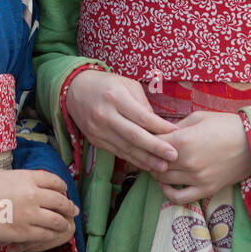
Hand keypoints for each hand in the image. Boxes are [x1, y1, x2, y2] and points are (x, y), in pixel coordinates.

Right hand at [0, 166, 77, 248]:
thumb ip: (5, 174)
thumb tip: (4, 174)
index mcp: (25, 177)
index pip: (52, 180)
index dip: (61, 187)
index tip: (64, 191)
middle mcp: (32, 194)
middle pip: (59, 200)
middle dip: (68, 206)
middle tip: (73, 210)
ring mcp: (29, 214)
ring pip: (56, 219)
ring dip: (63, 222)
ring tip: (66, 224)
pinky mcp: (22, 232)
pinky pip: (45, 234)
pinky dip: (51, 235)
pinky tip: (54, 236)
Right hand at [64, 69, 178, 172]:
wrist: (74, 90)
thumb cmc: (107, 84)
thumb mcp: (127, 85)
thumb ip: (143, 105)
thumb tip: (159, 126)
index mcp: (116, 97)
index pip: (142, 117)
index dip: (161, 128)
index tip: (177, 134)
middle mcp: (106, 115)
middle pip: (134, 136)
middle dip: (156, 148)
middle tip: (174, 156)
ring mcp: (99, 130)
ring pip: (126, 148)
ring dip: (146, 159)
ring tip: (163, 167)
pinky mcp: (95, 140)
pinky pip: (117, 152)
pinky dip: (133, 159)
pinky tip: (146, 164)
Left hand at [150, 111, 250, 203]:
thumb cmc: (227, 125)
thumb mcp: (199, 117)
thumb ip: (177, 126)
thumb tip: (161, 132)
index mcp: (183, 140)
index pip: (153, 143)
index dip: (146, 139)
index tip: (145, 137)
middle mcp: (187, 162)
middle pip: (155, 163)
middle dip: (149, 156)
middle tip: (148, 151)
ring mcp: (196, 178)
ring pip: (163, 179)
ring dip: (156, 172)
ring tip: (157, 164)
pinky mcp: (206, 189)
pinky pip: (179, 198)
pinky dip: (168, 193)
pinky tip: (167, 184)